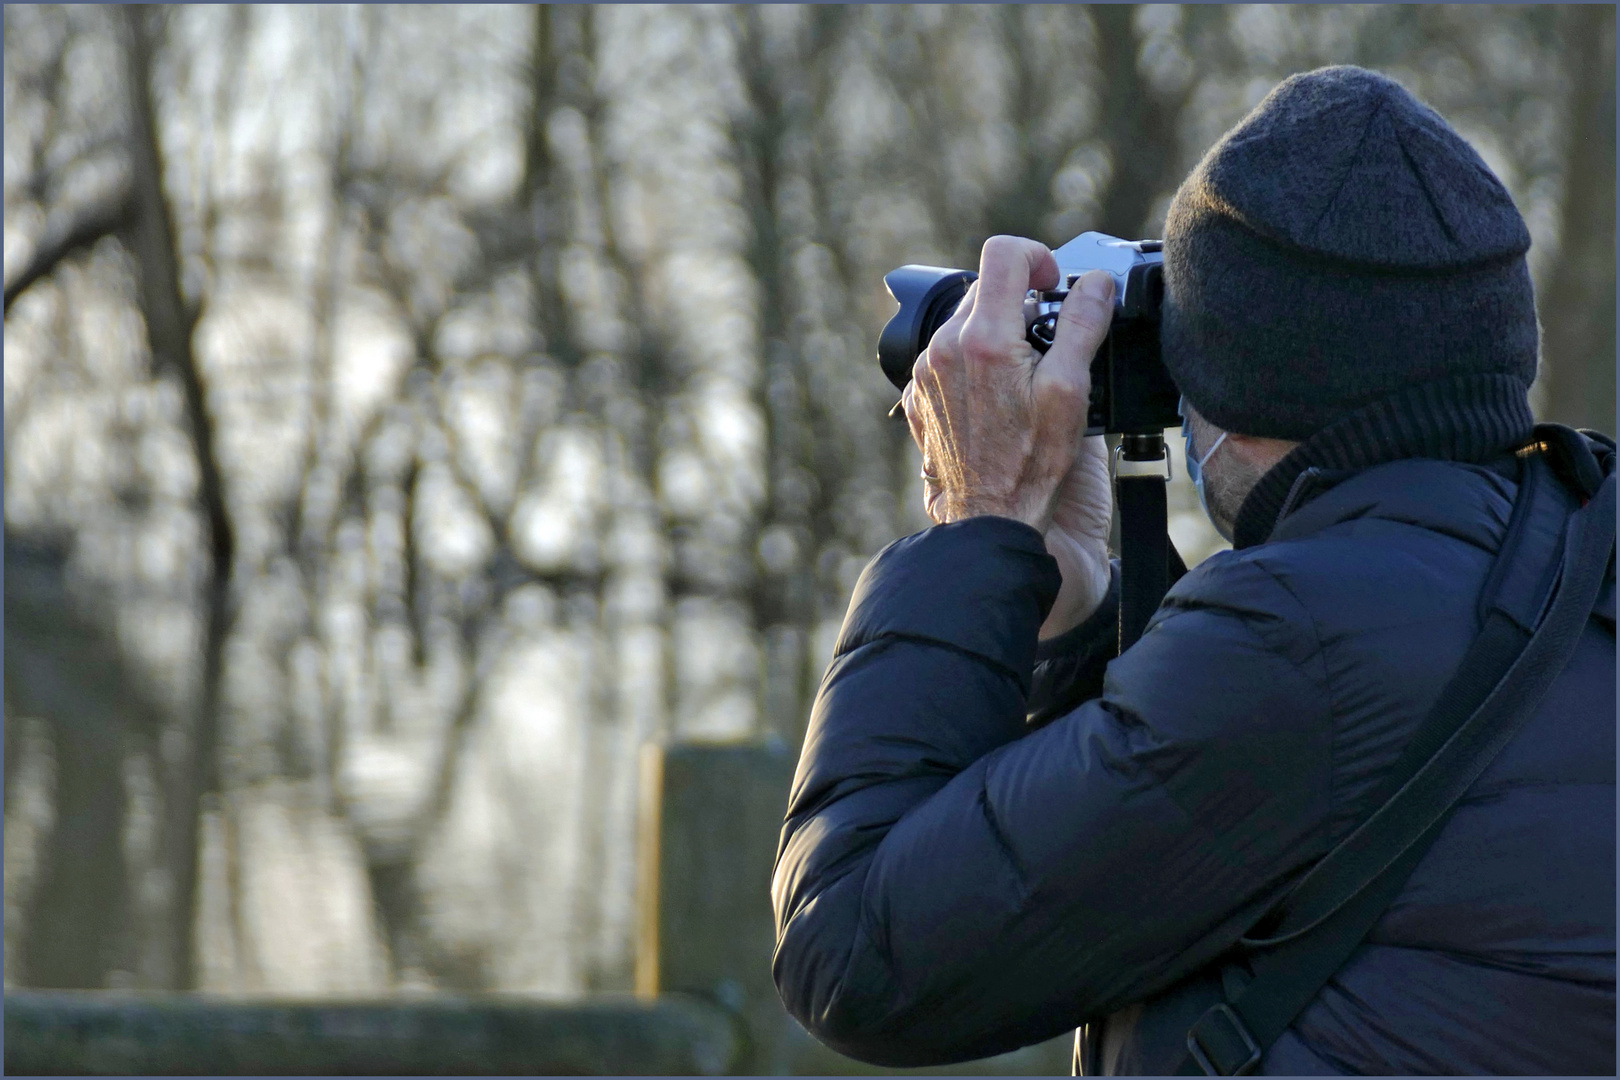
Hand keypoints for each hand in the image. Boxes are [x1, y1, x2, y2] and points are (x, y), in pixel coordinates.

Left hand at [902, 235, 1114, 635]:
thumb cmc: (1031, 465)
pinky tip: (996, 397)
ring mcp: (926, 372)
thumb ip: (1083, 326)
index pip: (1003, 253)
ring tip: (1023, 376)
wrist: (986, 518)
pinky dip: (973, 362)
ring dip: (996, 333)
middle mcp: (945, 347)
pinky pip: (947, 355)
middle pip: (985, 288)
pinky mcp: (919, 394)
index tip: (1054, 287)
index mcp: (984, 339)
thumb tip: (1096, 284)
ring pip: (965, 322)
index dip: (1037, 258)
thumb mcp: (1071, 391)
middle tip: (1049, 341)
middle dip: (1021, 302)